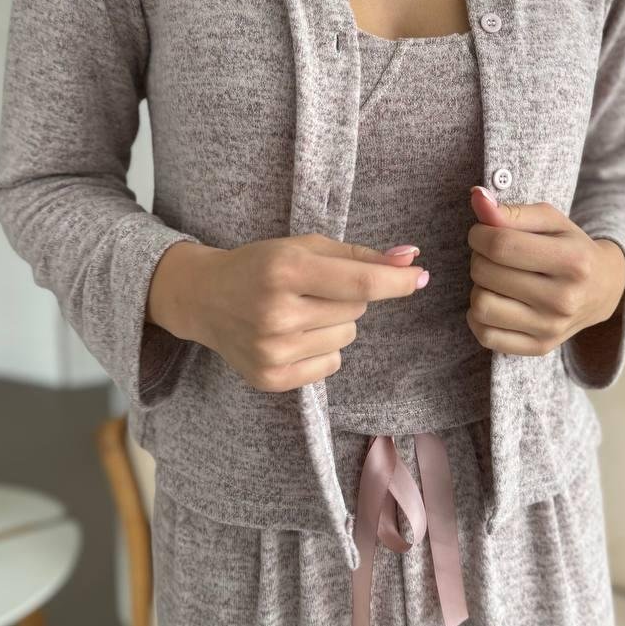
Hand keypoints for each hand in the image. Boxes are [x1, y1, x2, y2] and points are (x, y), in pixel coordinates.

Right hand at [148, 234, 427, 392]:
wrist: (203, 298)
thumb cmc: (260, 265)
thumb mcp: (303, 247)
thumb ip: (358, 254)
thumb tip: (411, 258)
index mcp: (285, 269)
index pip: (361, 282)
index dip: (397, 281)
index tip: (421, 277)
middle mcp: (277, 312)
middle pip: (357, 309)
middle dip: (349, 296)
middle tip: (313, 289)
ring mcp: (272, 350)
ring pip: (347, 338)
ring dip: (335, 323)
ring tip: (300, 312)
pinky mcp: (269, 378)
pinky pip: (330, 365)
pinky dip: (322, 351)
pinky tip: (292, 335)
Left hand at [465, 186, 624, 357]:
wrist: (604, 290)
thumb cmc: (571, 248)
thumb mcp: (551, 221)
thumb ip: (513, 211)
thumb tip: (476, 198)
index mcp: (572, 261)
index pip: (500, 244)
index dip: (479, 234)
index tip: (483, 232)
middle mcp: (564, 299)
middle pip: (486, 274)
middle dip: (479, 257)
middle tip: (493, 254)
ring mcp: (551, 328)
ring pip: (481, 306)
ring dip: (479, 287)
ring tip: (495, 278)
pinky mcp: (539, 347)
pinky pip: (486, 335)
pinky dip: (479, 317)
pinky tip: (495, 300)